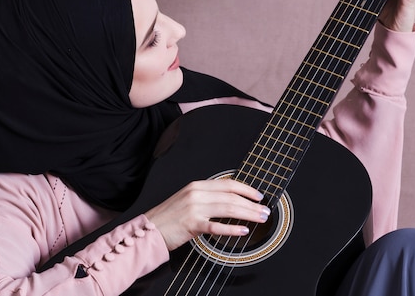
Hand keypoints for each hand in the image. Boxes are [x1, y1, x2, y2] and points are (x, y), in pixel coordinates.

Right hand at [144, 179, 269, 250]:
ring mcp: (194, 208)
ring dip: (247, 214)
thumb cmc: (169, 217)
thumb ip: (207, 197)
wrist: (149, 229)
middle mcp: (197, 194)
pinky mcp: (192, 224)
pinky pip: (216, 226)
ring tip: (260, 218)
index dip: (246, 189)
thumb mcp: (188, 200)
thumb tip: (230, 200)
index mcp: (197, 186)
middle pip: (231, 196)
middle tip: (264, 210)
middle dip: (251, 203)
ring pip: (228, 208)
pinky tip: (242, 231)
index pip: (228, 184)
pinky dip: (232, 229)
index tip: (259, 196)